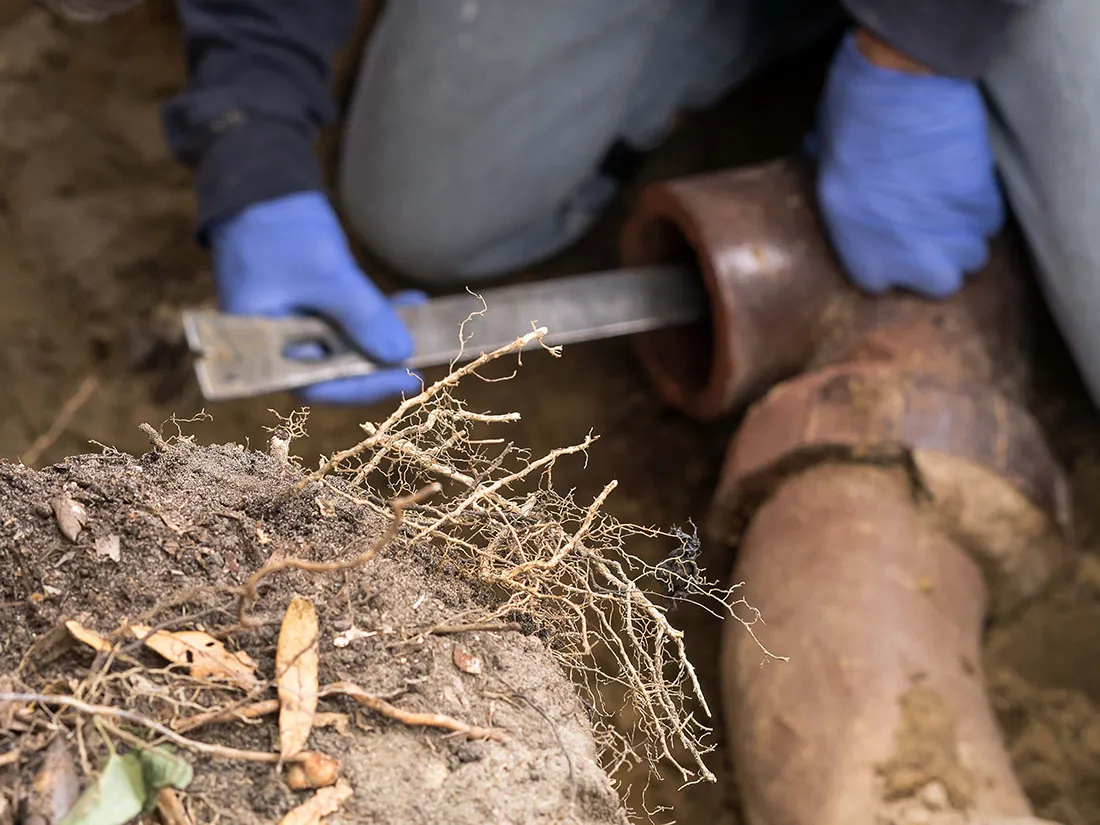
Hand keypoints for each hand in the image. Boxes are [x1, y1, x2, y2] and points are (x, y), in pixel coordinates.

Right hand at [210, 191, 422, 404]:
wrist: (261, 184)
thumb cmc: (281, 231)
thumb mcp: (326, 274)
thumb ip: (361, 316)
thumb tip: (400, 355)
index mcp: (263, 346)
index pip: (313, 386)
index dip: (360, 387)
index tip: (404, 378)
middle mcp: (278, 343)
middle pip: (332, 371)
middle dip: (378, 365)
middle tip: (420, 361)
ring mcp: (296, 324)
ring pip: (346, 345)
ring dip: (383, 337)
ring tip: (420, 326)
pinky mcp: (313, 305)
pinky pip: (348, 321)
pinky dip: (376, 314)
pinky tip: (410, 302)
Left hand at [814, 30, 1004, 297]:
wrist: (904, 83)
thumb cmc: (851, 116)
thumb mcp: (822, 158)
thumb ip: (833, 180)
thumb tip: (819, 160)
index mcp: (857, 245)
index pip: (878, 284)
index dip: (889, 262)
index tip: (892, 242)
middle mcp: (907, 251)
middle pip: (940, 283)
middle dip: (941, 263)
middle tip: (933, 233)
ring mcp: (949, 231)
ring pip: (973, 257)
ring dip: (965, 239)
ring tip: (953, 211)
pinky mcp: (982, 203)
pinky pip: (991, 224)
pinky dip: (983, 210)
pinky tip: (969, 188)